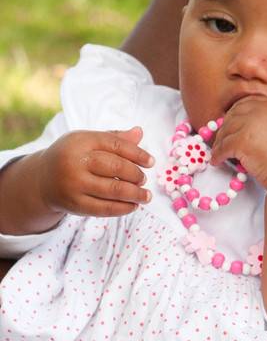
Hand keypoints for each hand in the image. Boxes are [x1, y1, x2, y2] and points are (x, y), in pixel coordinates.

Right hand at [39, 127, 153, 217]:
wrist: (42, 179)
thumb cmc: (72, 156)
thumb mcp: (88, 141)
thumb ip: (114, 138)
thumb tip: (139, 132)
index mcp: (80, 141)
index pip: (116, 145)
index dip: (137, 154)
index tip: (151, 162)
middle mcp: (75, 161)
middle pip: (116, 167)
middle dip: (136, 175)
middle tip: (144, 179)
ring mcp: (74, 184)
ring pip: (113, 189)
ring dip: (135, 194)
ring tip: (146, 195)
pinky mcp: (74, 204)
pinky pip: (104, 208)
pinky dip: (123, 208)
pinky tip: (133, 206)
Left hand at [211, 97, 266, 191]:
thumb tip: (254, 131)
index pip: (250, 102)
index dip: (238, 112)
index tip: (233, 122)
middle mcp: (264, 110)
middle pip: (235, 113)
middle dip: (226, 125)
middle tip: (221, 137)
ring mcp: (251, 123)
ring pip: (226, 129)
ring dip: (220, 141)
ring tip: (218, 151)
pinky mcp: (241, 139)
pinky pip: (223, 146)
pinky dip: (218, 155)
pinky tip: (217, 161)